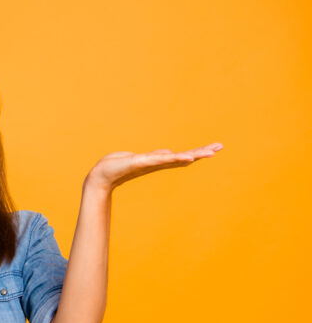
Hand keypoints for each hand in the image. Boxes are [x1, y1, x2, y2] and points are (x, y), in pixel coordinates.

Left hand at [87, 142, 222, 190]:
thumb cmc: (118, 166)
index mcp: (158, 161)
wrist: (102, 175)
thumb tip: (168, 153)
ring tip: (210, 153)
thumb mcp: (140, 158)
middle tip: (220, 147)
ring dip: (194, 154)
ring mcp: (151, 163)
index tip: (214, 148)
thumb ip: (155, 156)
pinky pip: (162, 159)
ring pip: (177, 158)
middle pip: (184, 156)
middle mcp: (157, 163)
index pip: (182, 155)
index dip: (197, 152)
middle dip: (202, 152)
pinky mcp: (142, 162)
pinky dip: (175, 158)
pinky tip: (187, 157)